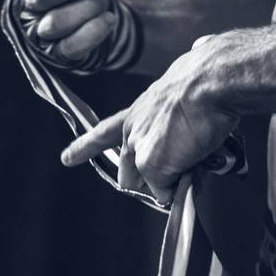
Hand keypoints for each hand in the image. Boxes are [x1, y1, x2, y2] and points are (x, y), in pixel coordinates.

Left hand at [59, 36, 237, 202]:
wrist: (209, 82)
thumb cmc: (203, 85)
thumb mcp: (180, 103)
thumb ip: (175, 122)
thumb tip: (188, 141)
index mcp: (137, 112)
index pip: (104, 133)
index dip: (84, 148)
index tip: (66, 159)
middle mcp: (132, 131)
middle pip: (128, 174)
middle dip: (146, 181)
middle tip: (175, 174)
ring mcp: (139, 150)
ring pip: (150, 185)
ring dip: (170, 184)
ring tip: (196, 162)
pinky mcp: (152, 166)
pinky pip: (168, 193)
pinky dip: (184, 188)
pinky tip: (198, 168)